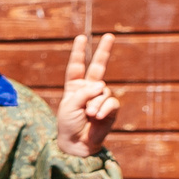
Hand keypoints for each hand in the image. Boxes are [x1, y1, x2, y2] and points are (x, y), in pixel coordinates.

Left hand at [58, 32, 119, 157]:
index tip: (81, 38)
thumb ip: (83, 93)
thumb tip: (101, 85)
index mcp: (74, 87)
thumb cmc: (67, 124)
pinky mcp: (110, 108)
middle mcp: (88, 89)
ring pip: (103, 91)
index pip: (76, 67)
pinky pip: (110, 103)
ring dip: (95, 104)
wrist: (77, 143)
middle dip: (103, 51)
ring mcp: (100, 98)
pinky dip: (103, 109)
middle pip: (98, 67)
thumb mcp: (68, 106)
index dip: (78, 52)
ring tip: (89, 115)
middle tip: (109, 35)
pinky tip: (97, 117)